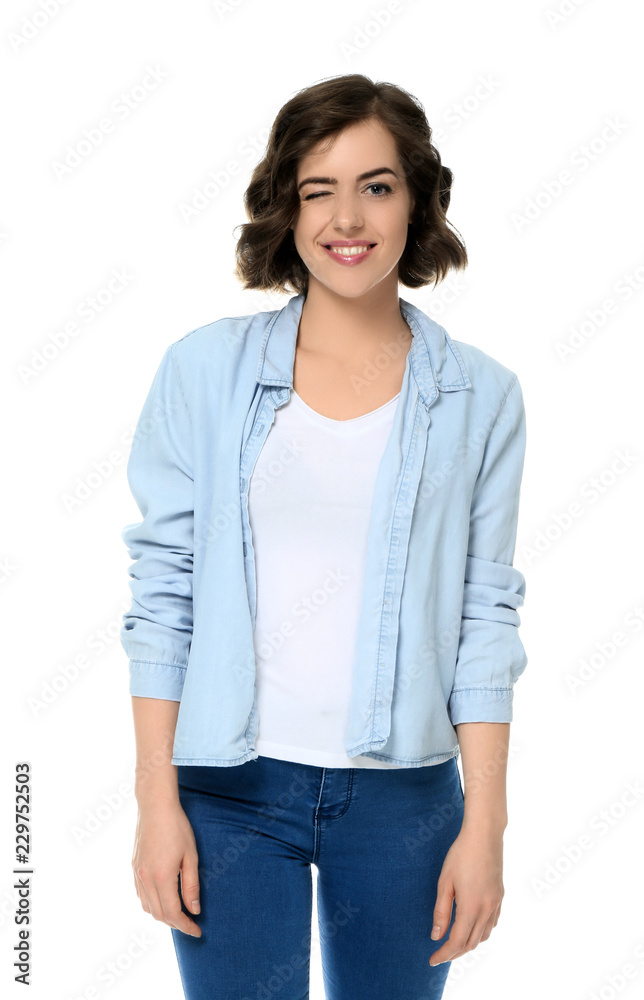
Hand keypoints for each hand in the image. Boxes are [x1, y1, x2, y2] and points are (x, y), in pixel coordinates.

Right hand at [132, 799, 201, 937]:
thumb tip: (194, 909)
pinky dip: (152, 904)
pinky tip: (163, 899)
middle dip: (176, 923)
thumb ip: (191, 885)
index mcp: (161, 877)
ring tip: (179, 914)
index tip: (198, 930)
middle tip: (191, 924)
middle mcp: (145, 879)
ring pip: (148, 907)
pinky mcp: (134, 867)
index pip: (173, 913)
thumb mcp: (191, 856)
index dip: (186, 926)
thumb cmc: (177, 827)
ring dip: (163, 915)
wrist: (155, 806)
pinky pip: (141, 895)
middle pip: (159, 914)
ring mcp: (137, 873)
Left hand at [428, 825, 503, 966]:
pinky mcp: (500, 896)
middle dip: (455, 952)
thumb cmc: (460, 855)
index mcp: (471, 907)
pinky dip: (480, 933)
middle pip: (471, 943)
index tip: (432, 960)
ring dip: (468, 944)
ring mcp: (496, 903)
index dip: (444, 954)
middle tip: (440, 954)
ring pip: (483, 936)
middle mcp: (487, 909)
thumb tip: (436, 935)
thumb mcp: (445, 882)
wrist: (484, 835)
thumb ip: (441, 911)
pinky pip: (492, 924)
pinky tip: (471, 928)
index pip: (457, 941)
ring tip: (453, 944)